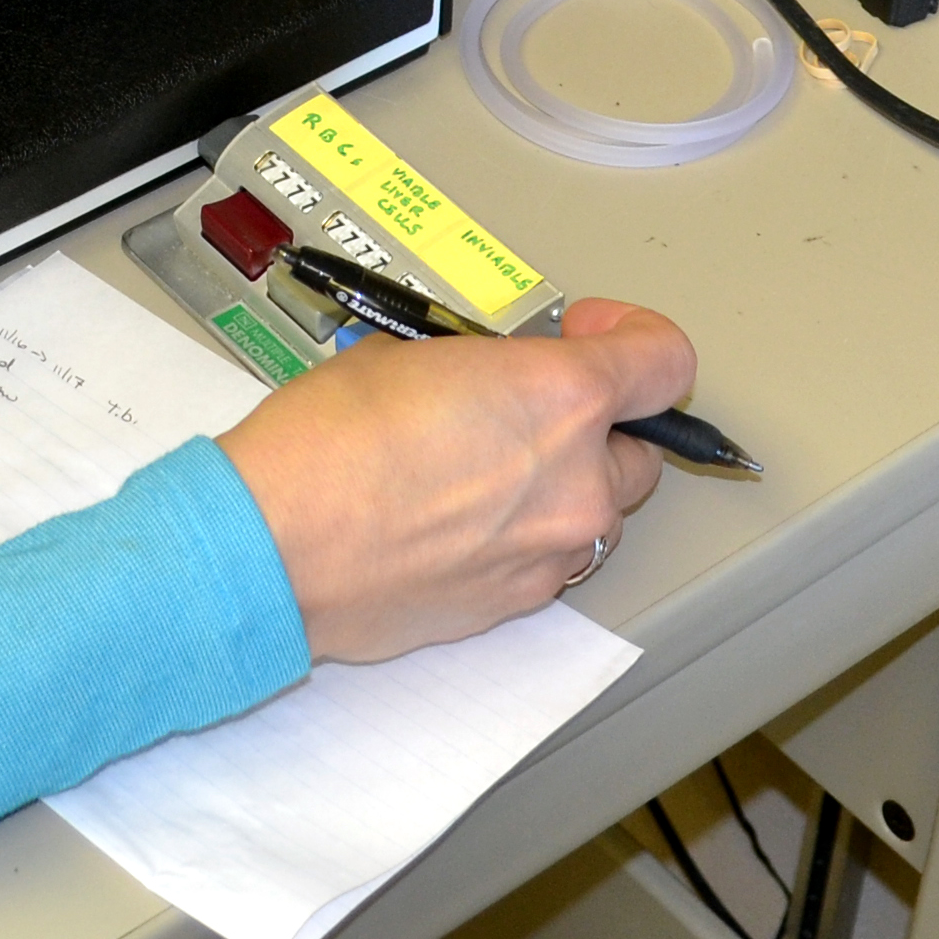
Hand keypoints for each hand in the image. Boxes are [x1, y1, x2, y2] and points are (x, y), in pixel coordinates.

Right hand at [216, 300, 697, 664]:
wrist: (274, 547)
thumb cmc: (322, 448)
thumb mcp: (406, 357)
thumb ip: (479, 370)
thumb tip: (488, 386)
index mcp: (562, 398)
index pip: (664, 361)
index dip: (633, 338)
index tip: (596, 334)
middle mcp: (576, 481)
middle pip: (636, 449)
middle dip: (592, 426)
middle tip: (522, 407)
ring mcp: (549, 552)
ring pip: (592, 513)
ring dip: (555, 486)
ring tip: (476, 467)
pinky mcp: (513, 603)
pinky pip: (543, 559)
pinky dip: (515, 536)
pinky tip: (450, 518)